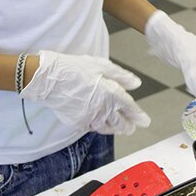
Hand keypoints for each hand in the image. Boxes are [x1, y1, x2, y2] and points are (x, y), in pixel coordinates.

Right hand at [21, 50, 150, 134]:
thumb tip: (136, 84)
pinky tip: (100, 123)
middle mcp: (103, 110)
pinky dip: (100, 127)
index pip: (130, 109)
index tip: (145, 121)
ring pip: (108, 129)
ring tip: (120, 127)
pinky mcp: (78, 123)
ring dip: (116, 129)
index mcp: (111, 94)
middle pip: (121, 124)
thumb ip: (121, 76)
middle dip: (128, 126)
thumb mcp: (101, 66)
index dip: (139, 116)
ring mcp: (90, 118)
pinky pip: (93, 128)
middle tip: (133, 126)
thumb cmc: (75, 68)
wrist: (50, 79)